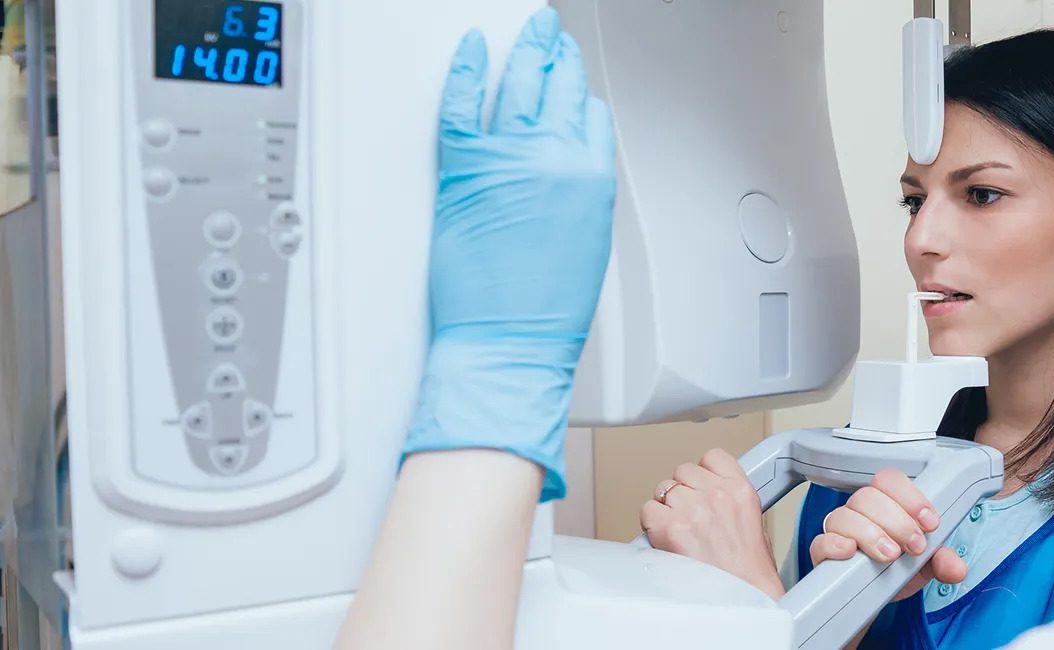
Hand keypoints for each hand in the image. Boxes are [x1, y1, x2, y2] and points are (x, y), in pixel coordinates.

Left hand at [400, 8, 616, 501]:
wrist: (509, 341)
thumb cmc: (546, 309)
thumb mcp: (586, 243)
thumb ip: (578, 194)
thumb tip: (563, 171)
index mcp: (592, 178)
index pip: (591, 117)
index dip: (580, 98)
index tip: (573, 86)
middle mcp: (556, 158)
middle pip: (558, 88)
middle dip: (556, 55)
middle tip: (552, 35)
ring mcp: (509, 157)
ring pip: (519, 83)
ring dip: (526, 50)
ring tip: (529, 30)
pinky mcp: (465, 167)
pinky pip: (462, 102)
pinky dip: (465, 69)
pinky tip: (471, 48)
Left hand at [641, 449, 785, 599]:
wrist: (745, 597)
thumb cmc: (750, 571)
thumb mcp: (753, 522)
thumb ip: (729, 500)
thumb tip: (706, 494)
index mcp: (740, 490)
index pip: (712, 457)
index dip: (703, 472)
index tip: (701, 485)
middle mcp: (716, 495)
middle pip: (683, 472)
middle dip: (683, 492)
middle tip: (689, 516)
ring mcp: (692, 509)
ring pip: (663, 489)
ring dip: (667, 508)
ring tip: (679, 530)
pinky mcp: (670, 528)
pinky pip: (648, 511)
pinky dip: (652, 524)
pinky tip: (665, 538)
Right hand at [809, 470, 968, 601]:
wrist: (875, 600)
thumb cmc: (897, 571)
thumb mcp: (925, 565)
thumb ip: (942, 561)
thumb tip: (956, 568)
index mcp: (886, 504)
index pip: (890, 480)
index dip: (910, 497)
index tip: (929, 522)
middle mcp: (860, 511)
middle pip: (868, 497)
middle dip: (897, 521)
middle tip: (915, 546)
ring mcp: (839, 530)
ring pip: (845, 516)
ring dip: (872, 534)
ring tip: (891, 556)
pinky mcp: (823, 552)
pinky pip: (821, 541)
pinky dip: (835, 544)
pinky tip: (851, 552)